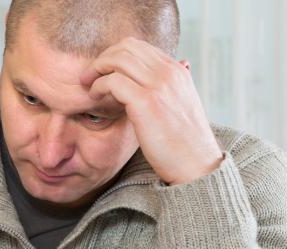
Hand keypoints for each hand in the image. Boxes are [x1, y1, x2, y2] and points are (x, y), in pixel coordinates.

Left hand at [80, 37, 223, 185]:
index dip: (114, 55)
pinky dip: (98, 86)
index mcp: (177, 70)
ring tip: (89, 86)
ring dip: (96, 70)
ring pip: (117, 59)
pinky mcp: (146, 102)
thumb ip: (173, 84)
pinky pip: (112, 81)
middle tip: (89, 76)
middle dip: (102, 59)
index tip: (102, 72)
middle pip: (125, 47)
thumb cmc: (184, 140)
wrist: (196, 165)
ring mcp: (159, 85)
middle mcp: (170, 72)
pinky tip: (95, 98)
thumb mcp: (182, 104)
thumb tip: (180, 63)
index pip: (138, 46)